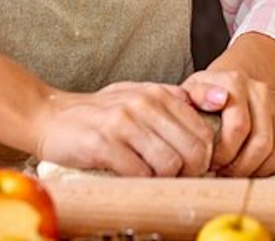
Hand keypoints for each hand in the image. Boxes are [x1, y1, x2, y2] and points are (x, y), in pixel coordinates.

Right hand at [33, 81, 214, 176]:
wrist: (52, 116)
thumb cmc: (101, 111)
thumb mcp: (140, 95)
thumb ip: (177, 99)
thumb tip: (222, 100)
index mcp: (158, 93)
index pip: (202, 130)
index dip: (205, 156)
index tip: (194, 166)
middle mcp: (143, 104)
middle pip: (192, 149)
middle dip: (191, 171)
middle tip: (179, 177)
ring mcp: (123, 123)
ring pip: (168, 164)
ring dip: (166, 179)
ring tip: (155, 177)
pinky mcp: (103, 144)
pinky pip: (139, 173)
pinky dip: (141, 181)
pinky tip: (133, 176)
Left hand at [182, 69, 274, 176]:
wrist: (223, 90)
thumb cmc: (202, 100)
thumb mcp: (189, 95)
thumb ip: (197, 97)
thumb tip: (220, 99)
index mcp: (235, 82)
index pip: (240, 126)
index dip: (225, 154)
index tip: (211, 163)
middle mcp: (261, 89)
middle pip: (262, 142)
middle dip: (241, 167)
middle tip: (224, 173)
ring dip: (259, 170)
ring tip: (238, 172)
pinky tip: (255, 168)